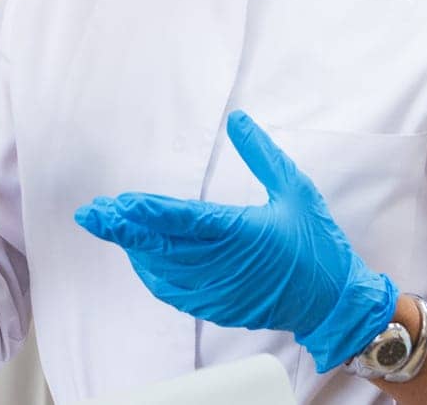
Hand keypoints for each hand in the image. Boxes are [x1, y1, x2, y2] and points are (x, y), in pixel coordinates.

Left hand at [74, 110, 397, 372]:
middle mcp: (223, 264)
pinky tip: (139, 254)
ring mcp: (217, 290)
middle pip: (162, 245)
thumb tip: (237, 119)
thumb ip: (263, 155)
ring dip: (134, 248)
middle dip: (123, 229)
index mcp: (242, 232)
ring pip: (161, 269)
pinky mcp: (216, 307)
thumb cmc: (317, 244)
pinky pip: (173, 289)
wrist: (334, 304)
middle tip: (91, 214)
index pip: (185, 219)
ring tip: (110, 225)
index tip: (119, 202)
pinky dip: (151, 271)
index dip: (148, 212)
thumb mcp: (296, 191)